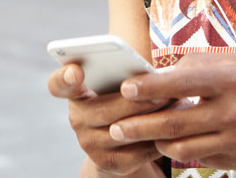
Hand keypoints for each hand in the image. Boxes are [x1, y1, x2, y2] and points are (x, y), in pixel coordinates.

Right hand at [48, 63, 168, 175]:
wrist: (124, 140)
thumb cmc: (126, 97)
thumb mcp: (122, 82)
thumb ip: (127, 73)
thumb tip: (156, 74)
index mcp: (76, 92)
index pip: (59, 85)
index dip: (64, 78)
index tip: (76, 71)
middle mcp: (77, 119)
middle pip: (105, 110)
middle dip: (138, 101)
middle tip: (165, 91)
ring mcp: (90, 144)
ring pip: (124, 132)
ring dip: (153, 119)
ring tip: (177, 106)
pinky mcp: (109, 163)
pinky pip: (137, 152)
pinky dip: (158, 139)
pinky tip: (174, 129)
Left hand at [109, 53, 235, 171]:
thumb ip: (199, 68)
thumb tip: (160, 76)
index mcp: (232, 80)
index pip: (181, 84)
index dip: (150, 88)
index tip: (126, 89)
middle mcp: (234, 111)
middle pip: (174, 123)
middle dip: (138, 126)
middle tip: (115, 127)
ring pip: (182, 147)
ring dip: (157, 142)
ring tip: (140, 136)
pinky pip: (200, 158)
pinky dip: (182, 151)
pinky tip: (172, 142)